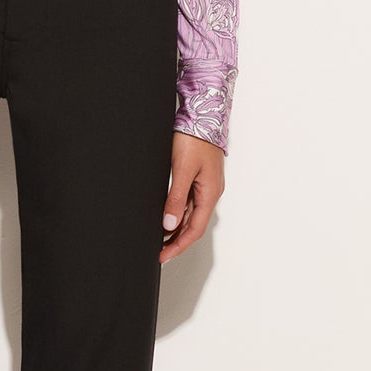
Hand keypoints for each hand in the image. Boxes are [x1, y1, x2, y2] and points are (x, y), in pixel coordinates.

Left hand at [160, 133, 224, 261]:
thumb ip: (176, 198)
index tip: (163, 256)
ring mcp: (206, 185)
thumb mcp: (182, 170)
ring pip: (191, 215)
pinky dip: (178, 213)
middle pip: (194, 225)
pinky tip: (167, 216)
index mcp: (210, 193)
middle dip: (177, 241)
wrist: (202, 114)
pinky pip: (189, 202)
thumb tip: (170, 224)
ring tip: (160, 239)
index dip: (178, 245)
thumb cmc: (195, 138)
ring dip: (177, 228)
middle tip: (159, 252)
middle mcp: (210, 192)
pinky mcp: (199, 177)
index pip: (194, 229)